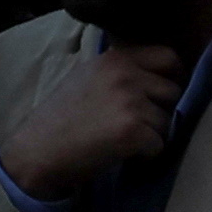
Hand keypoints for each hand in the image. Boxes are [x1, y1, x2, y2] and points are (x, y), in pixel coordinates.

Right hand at [0, 36, 191, 203]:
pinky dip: (146, 155)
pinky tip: (123, 152)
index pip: (168, 57)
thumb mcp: (89, 76)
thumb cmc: (62, 116)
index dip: (170, 78)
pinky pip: (160, 145)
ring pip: (168, 121)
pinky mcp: (133, 130)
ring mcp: (130, 101)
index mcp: (116, 58)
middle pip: (172, 91)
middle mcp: (126, 73)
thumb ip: (121, 70)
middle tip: (137, 123)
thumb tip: (158, 76)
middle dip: (161, 110)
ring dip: (152, 135)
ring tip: (123, 139)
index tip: (159, 95)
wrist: (38, 149)